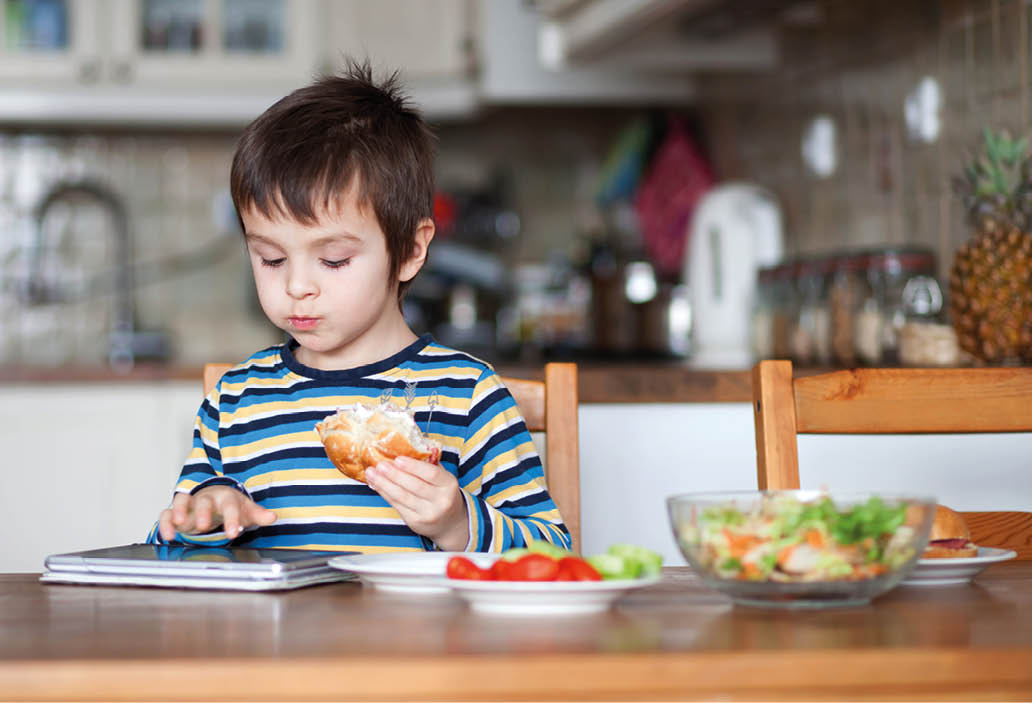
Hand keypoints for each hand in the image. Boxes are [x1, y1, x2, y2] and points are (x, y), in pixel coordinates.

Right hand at [157, 485, 276, 541]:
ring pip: (182, 501)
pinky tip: (167, 535)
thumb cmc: (231, 506)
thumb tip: (273, 517)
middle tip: (205, 526)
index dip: (232, 519)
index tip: (234, 533)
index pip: (230, 506)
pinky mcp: (176, 511)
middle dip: (204, 512)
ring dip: (179, 510)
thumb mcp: (246, 510)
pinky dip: (165, 522)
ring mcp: (190, 503)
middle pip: (204, 501)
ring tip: (179, 523)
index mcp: (226, 498)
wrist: (216, 500)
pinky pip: (166, 513)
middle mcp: (207, 498)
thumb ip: (259, 515)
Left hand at [365, 456, 468, 550]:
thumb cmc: (442, 493)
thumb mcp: (442, 478)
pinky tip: (376, 484)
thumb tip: (408, 447)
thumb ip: (429, 464)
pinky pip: (397, 505)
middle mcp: (441, 501)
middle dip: (395, 474)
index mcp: (449, 485)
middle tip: (380, 464)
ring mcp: (428, 514)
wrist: (449, 523)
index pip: (431, 473)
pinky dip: (384, 493)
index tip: (398, 458)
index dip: (413, 466)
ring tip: (371, 473)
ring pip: (402, 497)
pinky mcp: (415, 522)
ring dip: (384, 484)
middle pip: (415, 486)